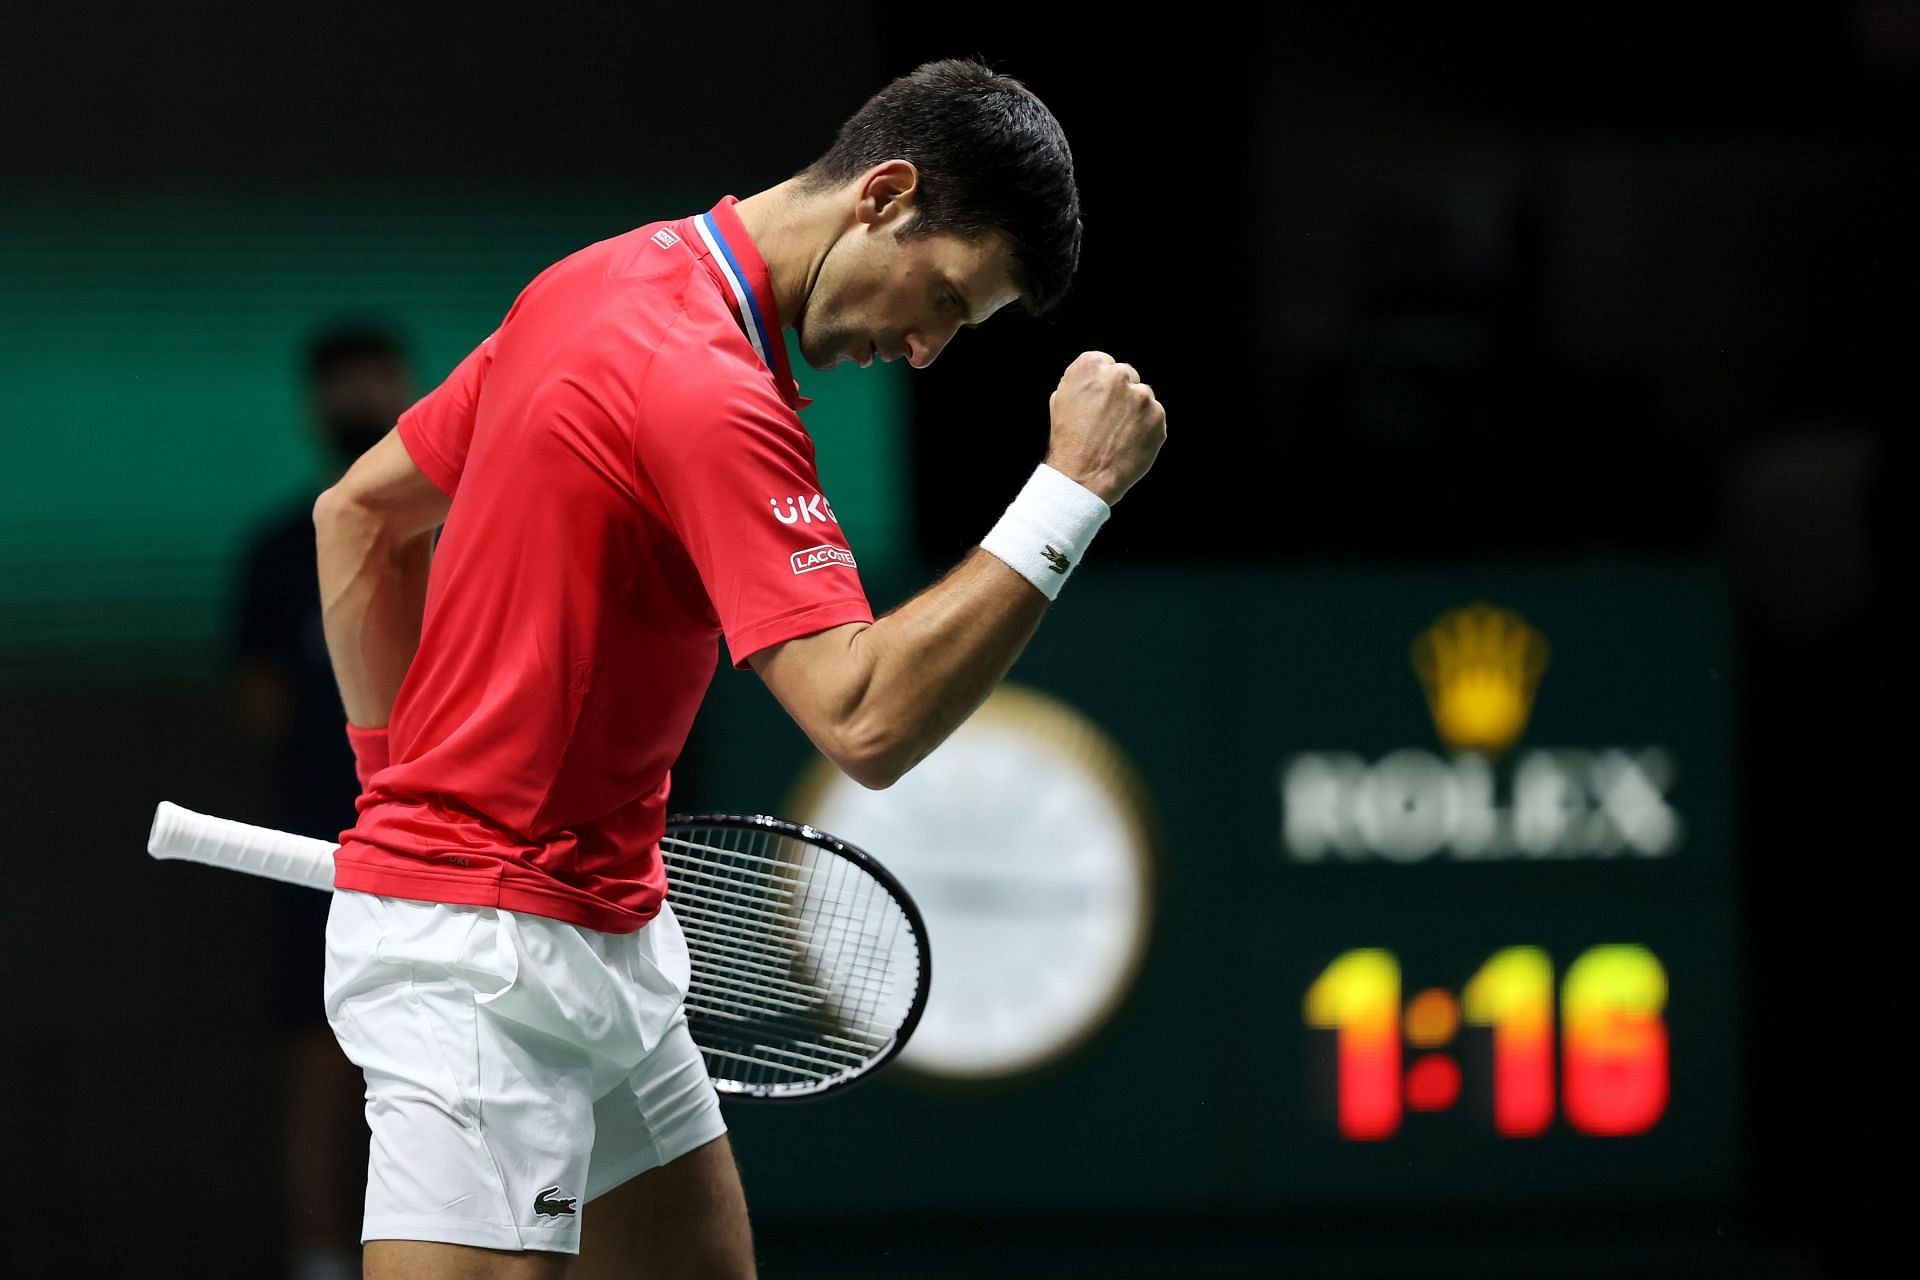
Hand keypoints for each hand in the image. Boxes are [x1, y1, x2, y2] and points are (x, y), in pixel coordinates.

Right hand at [1043, 351, 1166, 505]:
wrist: (1083, 477)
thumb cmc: (1068, 441)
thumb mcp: (1060, 400)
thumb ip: (1081, 382)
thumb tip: (1096, 379)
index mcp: (1090, 366)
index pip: (1104, 363)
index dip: (1101, 384)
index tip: (1099, 400)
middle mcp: (1118, 375)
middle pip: (1127, 376)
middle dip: (1121, 394)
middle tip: (1109, 420)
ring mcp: (1141, 396)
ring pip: (1143, 397)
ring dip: (1135, 411)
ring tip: (1117, 435)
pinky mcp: (1157, 416)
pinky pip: (1154, 417)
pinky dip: (1146, 429)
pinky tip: (1129, 443)